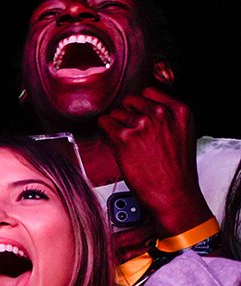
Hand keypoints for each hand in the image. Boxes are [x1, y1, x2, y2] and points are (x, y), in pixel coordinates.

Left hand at [98, 87, 211, 237]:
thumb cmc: (176, 169)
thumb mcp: (181, 134)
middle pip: (129, 101)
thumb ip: (165, 117)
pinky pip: (104, 124)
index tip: (139, 117)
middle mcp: (160, 113)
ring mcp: (141, 124)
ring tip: (127, 144)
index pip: (148, 92)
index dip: (140, 106)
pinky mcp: (123, 137)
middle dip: (127, 116)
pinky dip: (105, 134)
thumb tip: (139, 108)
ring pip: (115, 113)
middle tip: (132, 134)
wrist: (173, 194)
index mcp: (179, 110)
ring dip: (116, 127)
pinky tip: (116, 145)